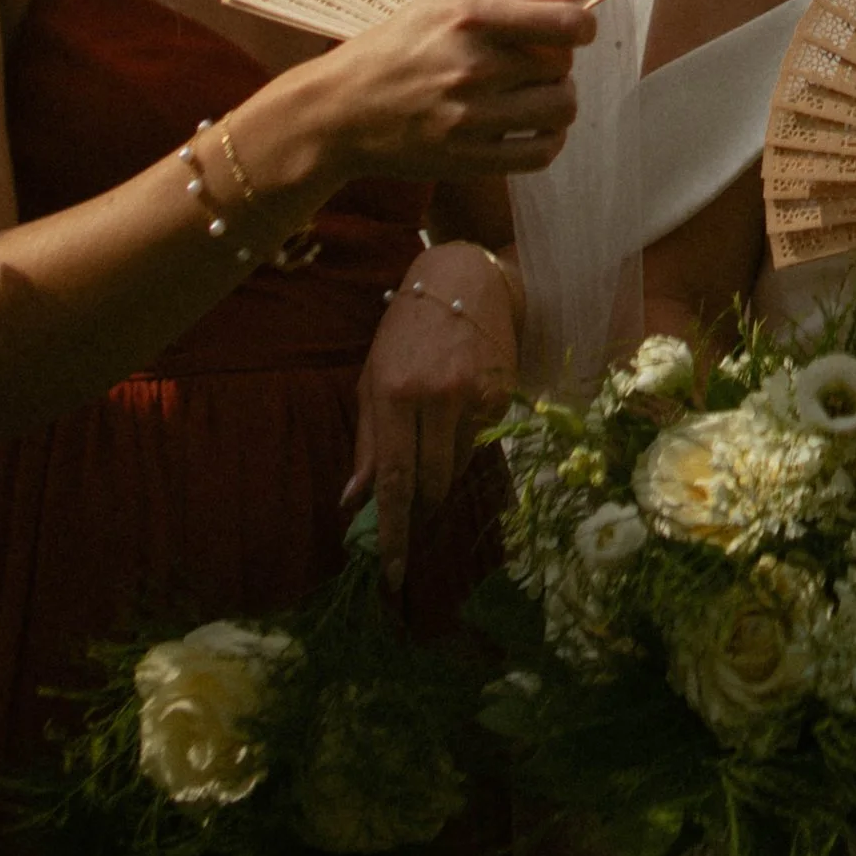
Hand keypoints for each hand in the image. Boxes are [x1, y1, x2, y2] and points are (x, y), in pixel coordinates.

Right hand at [320, 0, 591, 184]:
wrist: (340, 111)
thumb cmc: (394, 49)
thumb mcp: (447, 6)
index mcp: (470, 19)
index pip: (564, 24)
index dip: (582, 28)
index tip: (575, 31)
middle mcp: (473, 67)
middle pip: (563, 66)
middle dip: (558, 63)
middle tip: (536, 63)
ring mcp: (471, 117)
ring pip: (561, 109)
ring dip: (558, 100)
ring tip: (536, 94)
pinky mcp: (469, 159)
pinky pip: (541, 153)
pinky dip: (549, 140)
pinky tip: (532, 128)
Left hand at [343, 241, 519, 585]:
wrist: (465, 281)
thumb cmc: (406, 334)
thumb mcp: (373, 380)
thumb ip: (366, 443)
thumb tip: (352, 502)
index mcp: (394, 395)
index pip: (392, 480)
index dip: (392, 533)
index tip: (391, 574)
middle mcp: (436, 398)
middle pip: (429, 484)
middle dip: (418, 512)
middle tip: (410, 524)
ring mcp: (474, 398)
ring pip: (457, 469)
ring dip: (440, 477)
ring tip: (431, 448)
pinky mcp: (502, 398)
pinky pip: (479, 446)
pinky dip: (463, 447)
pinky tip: (456, 417)